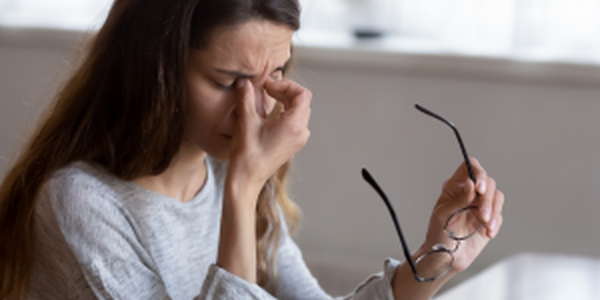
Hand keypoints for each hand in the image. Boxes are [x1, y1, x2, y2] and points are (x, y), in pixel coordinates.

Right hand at [228, 78, 311, 190]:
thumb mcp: (246, 121)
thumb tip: (244, 82)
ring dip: (285, 101)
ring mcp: (298, 140)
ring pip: (299, 111)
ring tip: (267, 98)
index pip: (302, 94)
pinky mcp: (292, 144)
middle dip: (284, 91)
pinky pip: (294, 122)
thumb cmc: (248, 156)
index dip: (285, 85)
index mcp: (294, 125)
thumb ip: (246, 97)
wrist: (246, 180)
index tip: (268, 85)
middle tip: (266, 89)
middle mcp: (301, 133)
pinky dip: (284, 112)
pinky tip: (268, 114)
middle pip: (302, 101)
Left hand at [421, 158, 504, 273]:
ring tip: (485, 225)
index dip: (478, 173)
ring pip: (496, 196)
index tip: (480, 188)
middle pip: (488, 182)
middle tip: (482, 215)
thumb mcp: (443, 215)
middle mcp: (468, 193)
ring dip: (494, 210)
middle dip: (487, 199)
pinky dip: (496, 223)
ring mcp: (479, 206)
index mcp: (454, 187)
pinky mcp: (489, 219)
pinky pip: (499, 214)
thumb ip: (458, 199)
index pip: (469, 167)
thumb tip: (471, 183)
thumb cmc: (438, 235)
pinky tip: (487, 233)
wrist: (446, 258)